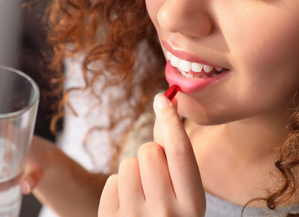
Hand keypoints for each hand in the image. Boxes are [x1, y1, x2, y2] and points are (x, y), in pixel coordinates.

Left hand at [98, 94, 205, 216]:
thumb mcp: (184, 195)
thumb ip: (176, 158)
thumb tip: (166, 110)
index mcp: (192, 204)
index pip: (180, 152)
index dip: (171, 121)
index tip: (162, 98)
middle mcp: (166, 213)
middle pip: (149, 151)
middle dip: (150, 156)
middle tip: (156, 178)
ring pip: (128, 164)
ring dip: (134, 173)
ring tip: (142, 195)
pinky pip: (112, 181)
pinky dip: (119, 188)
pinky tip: (129, 206)